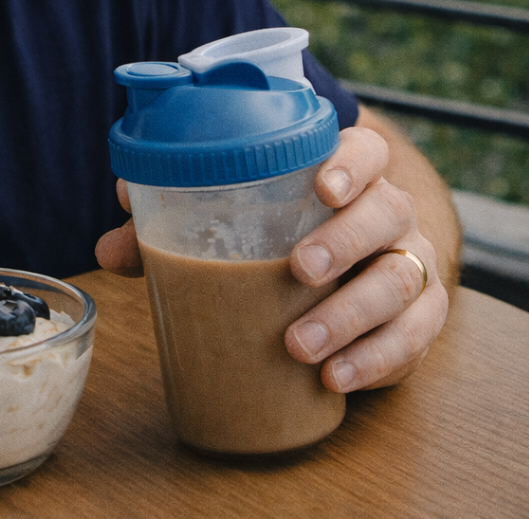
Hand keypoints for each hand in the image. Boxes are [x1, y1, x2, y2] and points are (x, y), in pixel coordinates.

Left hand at [94, 125, 448, 392]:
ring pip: (400, 280)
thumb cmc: (279, 239)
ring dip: (351, 315)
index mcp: (347, 174)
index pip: (367, 150)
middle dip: (345, 241)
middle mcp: (389, 213)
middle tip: (300, 268)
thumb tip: (109, 248)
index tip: (321, 187)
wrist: (349, 278)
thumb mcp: (229, 226)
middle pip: (387, 212)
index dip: (351, 164)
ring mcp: (411, 263)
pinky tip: (336, 378)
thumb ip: (171, 228)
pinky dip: (375, 360)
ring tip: (300, 345)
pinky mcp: (420, 318)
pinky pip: (413, 336)